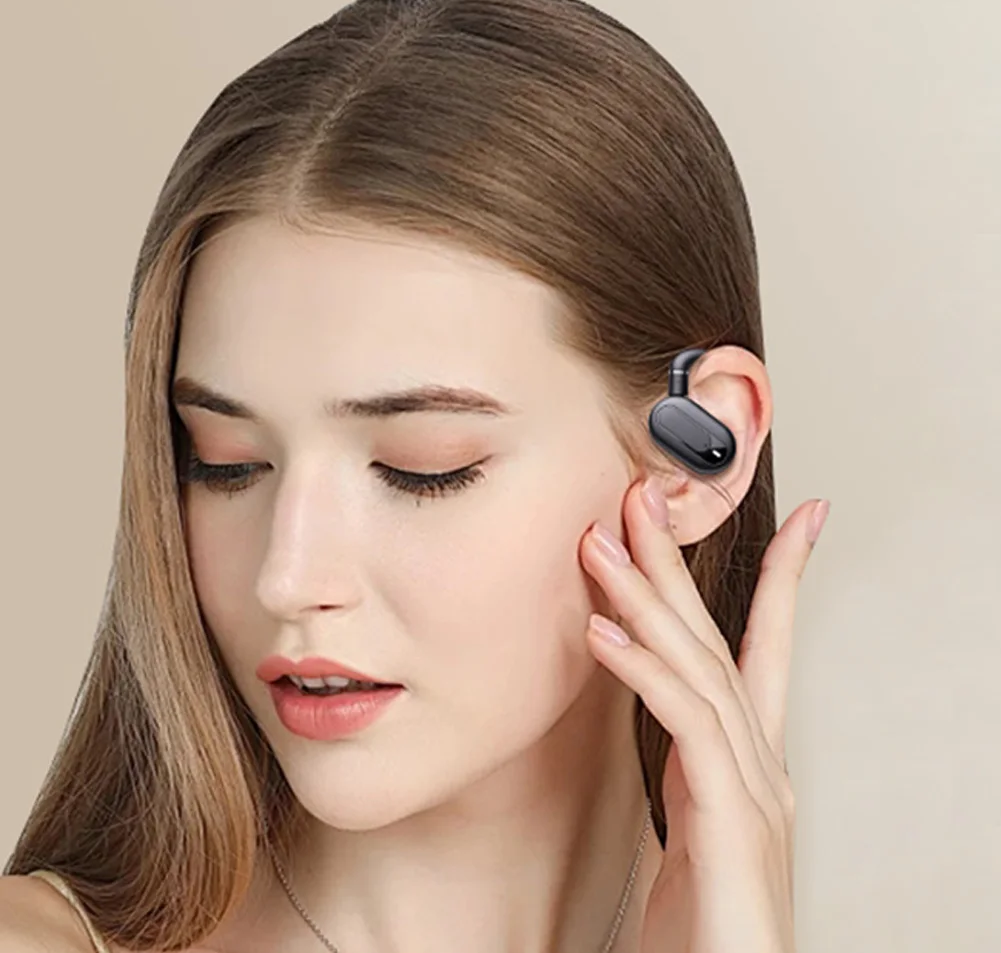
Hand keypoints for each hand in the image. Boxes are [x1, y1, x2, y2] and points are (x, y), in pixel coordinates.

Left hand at [580, 477, 827, 952]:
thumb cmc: (701, 928)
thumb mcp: (687, 826)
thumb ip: (677, 764)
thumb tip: (643, 702)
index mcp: (748, 764)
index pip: (762, 652)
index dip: (778, 581)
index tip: (793, 521)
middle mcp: (760, 768)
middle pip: (718, 640)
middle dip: (681, 561)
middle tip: (645, 492)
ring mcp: (755, 794)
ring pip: (702, 669)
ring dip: (648, 599)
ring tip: (604, 541)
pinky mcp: (735, 826)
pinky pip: (688, 727)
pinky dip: (646, 672)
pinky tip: (604, 634)